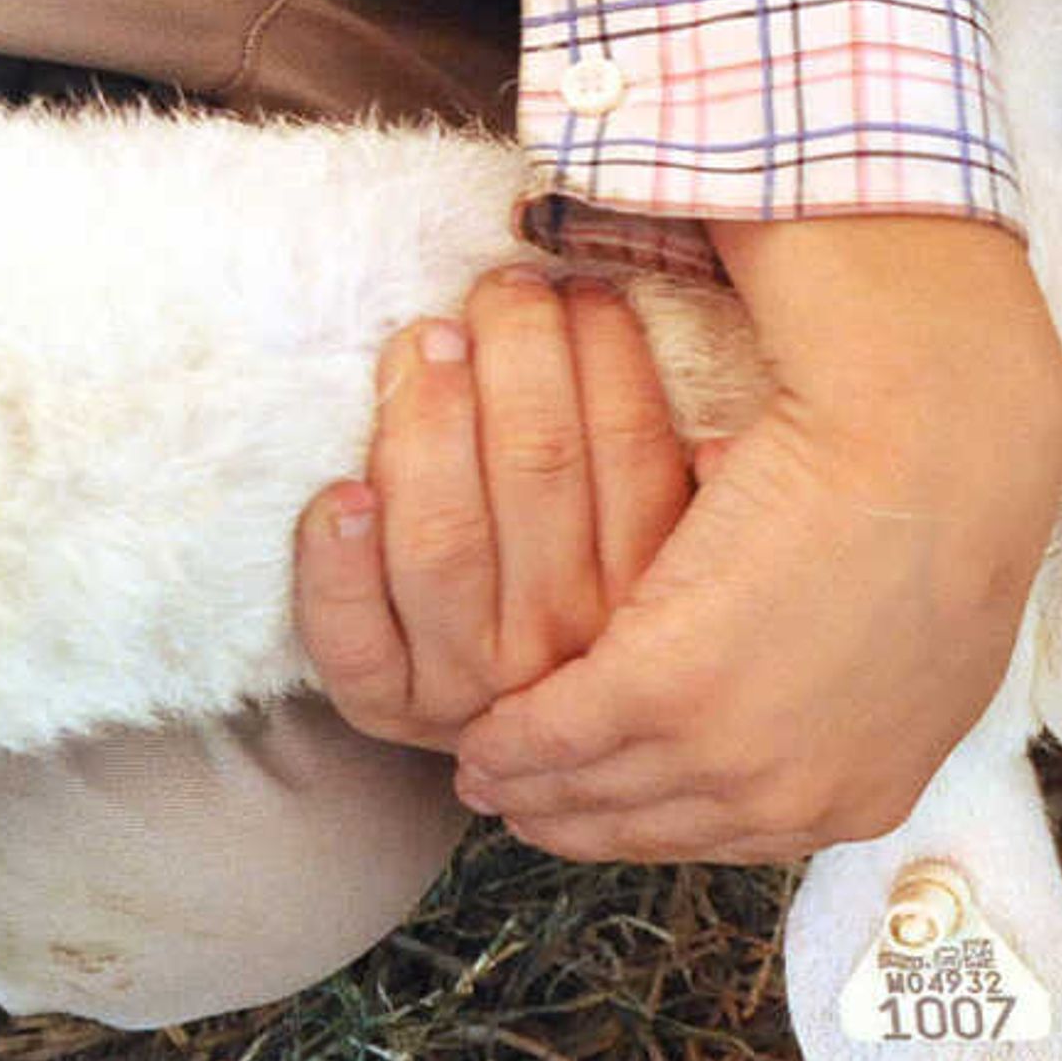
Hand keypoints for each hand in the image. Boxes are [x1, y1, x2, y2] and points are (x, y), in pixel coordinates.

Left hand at [299, 266, 698, 751]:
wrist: (561, 769)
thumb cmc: (628, 632)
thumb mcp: (705, 572)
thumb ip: (711, 510)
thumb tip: (727, 447)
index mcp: (652, 598)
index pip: (631, 452)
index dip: (605, 355)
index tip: (583, 291)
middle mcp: (566, 640)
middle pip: (535, 471)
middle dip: (516, 356)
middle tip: (501, 293)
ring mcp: (474, 678)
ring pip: (445, 538)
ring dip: (427, 425)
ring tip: (428, 344)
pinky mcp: (389, 705)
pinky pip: (352, 639)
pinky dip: (334, 566)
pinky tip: (339, 494)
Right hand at [429, 218, 1061, 863]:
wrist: (942, 430)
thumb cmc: (944, 495)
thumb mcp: (912, 631)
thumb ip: (842, 674)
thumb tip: (783, 654)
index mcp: (872, 784)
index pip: (738, 833)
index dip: (662, 817)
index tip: (610, 805)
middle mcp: (808, 796)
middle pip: (663, 826)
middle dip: (586, 815)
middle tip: (519, 799)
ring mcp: (739, 753)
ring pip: (603, 791)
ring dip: (534, 785)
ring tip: (485, 769)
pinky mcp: (670, 689)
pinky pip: (558, 734)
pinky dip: (508, 738)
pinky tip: (474, 736)